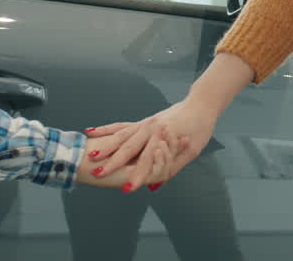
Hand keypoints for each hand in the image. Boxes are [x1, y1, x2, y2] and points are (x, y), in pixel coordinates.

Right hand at [85, 97, 217, 192]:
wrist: (202, 103)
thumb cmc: (199, 129)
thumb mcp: (191, 152)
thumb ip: (171, 167)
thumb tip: (154, 185)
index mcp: (164, 137)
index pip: (148, 161)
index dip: (137, 176)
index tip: (125, 189)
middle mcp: (151, 129)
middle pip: (128, 148)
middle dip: (113, 162)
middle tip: (98, 174)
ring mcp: (144, 123)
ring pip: (120, 135)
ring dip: (105, 145)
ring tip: (91, 155)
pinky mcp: (141, 121)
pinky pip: (119, 126)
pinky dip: (105, 129)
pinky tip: (90, 131)